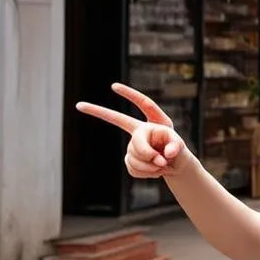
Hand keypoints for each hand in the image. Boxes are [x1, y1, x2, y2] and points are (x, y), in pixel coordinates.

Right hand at [77, 83, 192, 179]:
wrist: (174, 167)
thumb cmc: (178, 153)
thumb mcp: (181, 148)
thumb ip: (176, 148)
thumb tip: (164, 155)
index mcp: (154, 124)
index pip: (143, 104)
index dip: (130, 95)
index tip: (114, 86)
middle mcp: (139, 131)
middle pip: (117, 120)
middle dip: (98, 111)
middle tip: (78, 105)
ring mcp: (132, 145)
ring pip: (133, 153)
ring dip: (149, 164)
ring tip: (163, 165)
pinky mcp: (130, 159)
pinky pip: (132, 167)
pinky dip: (146, 173)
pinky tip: (156, 172)